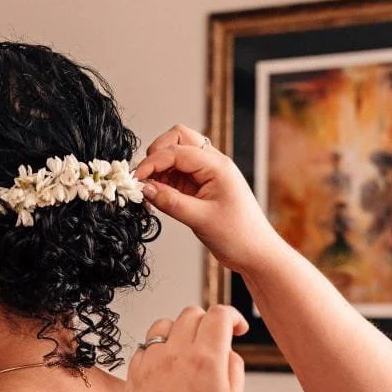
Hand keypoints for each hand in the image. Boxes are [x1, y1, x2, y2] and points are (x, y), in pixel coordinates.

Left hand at [124, 305, 247, 391]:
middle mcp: (175, 354)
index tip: (238, 329)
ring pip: (164, 325)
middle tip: (215, 343)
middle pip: (191, 314)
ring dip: (180, 331)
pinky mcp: (133, 376)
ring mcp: (150, 364)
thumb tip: (226, 350)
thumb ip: (233, 369)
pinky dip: (158, 350)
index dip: (233, 316)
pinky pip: (144, 347)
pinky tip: (168, 370)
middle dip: (208, 322)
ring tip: (189, 353)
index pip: (219, 314)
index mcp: (206, 359)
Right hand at [136, 125, 276, 273]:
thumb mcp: (201, 219)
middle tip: (143, 178)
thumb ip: (170, 202)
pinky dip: (164, 181)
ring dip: (160, 168)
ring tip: (148, 190)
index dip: (153, 162)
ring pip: (177, 156)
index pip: (177, 151)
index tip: (136, 179)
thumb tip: (145, 189)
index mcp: (217, 166)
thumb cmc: (239, 235)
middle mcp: (213, 164)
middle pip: (178, 139)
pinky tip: (157, 196)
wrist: (256, 253)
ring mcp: (207, 175)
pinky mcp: (201, 188)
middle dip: (157, 154)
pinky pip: (178, 175)